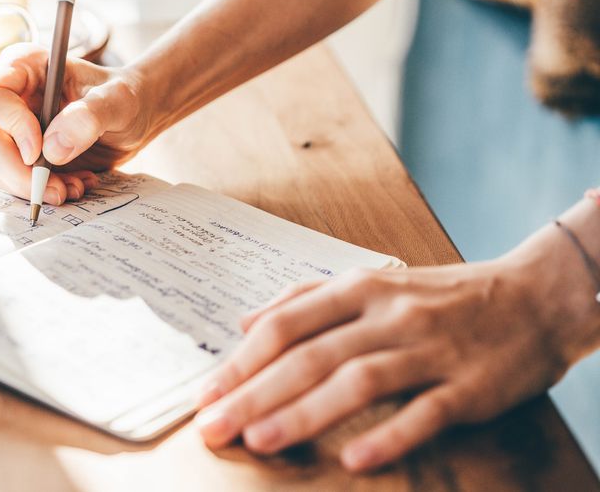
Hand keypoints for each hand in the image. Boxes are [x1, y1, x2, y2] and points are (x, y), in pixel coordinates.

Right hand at [0, 42, 150, 204]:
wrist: (133, 119)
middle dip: (21, 173)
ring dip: (34, 187)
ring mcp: (10, 129)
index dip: (11, 126)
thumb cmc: (125, 97)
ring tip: (76, 185)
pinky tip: (74, 183)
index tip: (41, 150)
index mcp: (24, 68)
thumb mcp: (118, 101)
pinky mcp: (19, 156)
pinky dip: (43, 191)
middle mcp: (9, 97)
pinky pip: (13, 183)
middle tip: (60, 189)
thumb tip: (51, 149)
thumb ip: (89, 116)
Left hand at [192, 232, 596, 471]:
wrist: (534, 298)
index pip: (285, 324)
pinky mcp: (468, 386)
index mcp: (359, 288)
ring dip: (304, 413)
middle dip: (254, 394)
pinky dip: (388, 435)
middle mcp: (388, 314)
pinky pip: (424, 412)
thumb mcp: (371, 282)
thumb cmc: (440, 296)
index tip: (206, 394)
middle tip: (214, 428)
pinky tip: (354, 459)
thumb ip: (305, 299)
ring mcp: (429, 349)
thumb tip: (244, 322)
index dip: (241, 361)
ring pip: (357, 381)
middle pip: (310, 356)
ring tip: (260, 442)